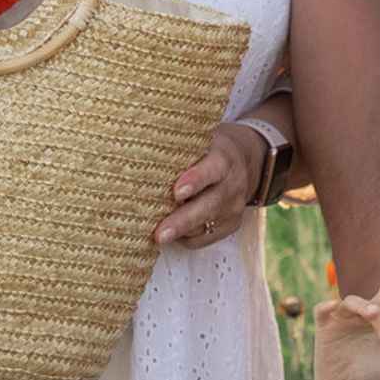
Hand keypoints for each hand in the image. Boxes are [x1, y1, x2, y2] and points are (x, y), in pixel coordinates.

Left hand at [155, 123, 262, 251]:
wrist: (244, 160)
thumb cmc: (207, 150)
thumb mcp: (198, 141)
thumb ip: (177, 149)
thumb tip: (136, 151)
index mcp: (224, 159)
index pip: (213, 169)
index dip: (196, 180)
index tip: (176, 192)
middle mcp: (233, 184)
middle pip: (209, 206)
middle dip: (183, 221)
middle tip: (160, 234)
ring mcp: (235, 207)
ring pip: (205, 226)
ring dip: (179, 232)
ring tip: (156, 233)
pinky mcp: (232, 224)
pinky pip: (204, 238)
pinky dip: (185, 237)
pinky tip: (173, 228)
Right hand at [314, 269, 379, 379]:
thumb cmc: (376, 368)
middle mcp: (361, 313)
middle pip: (370, 302)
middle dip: (379, 308)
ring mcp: (342, 318)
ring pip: (350, 303)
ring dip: (361, 306)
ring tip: (374, 313)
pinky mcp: (324, 328)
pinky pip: (322, 311)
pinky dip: (326, 307)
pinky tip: (332, 305)